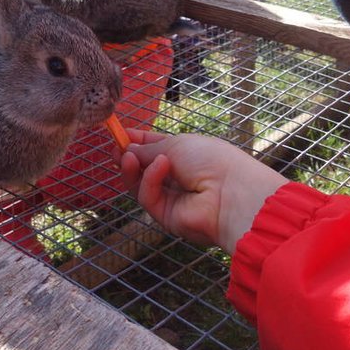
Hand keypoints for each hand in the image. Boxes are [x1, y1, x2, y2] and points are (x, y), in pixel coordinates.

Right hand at [119, 129, 286, 253]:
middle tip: (116, 148)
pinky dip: (150, 180)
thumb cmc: (211, 159)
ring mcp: (170, 198)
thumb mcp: (176, 144)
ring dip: (132, 168)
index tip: (120, 133)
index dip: (137, 141)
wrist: (232, 192)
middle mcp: (176, 177)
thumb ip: (147, 149)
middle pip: (143, 169)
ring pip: (140, 185)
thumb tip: (127, 150)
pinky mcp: (166, 216)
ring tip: (127, 156)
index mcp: (184, 155)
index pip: (154, 148)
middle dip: (128, 158)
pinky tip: (161, 166)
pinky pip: (148, 197)